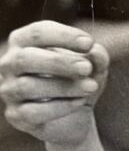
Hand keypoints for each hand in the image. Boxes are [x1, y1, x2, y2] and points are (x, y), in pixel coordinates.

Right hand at [0, 21, 108, 146]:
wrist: (74, 116)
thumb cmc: (79, 80)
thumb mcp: (94, 66)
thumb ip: (97, 56)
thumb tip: (95, 52)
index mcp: (24, 42)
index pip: (37, 33)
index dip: (63, 36)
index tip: (89, 43)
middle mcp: (10, 64)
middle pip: (26, 58)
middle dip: (59, 62)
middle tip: (87, 68)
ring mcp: (9, 90)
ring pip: (28, 86)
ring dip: (64, 86)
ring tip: (91, 87)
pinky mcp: (16, 115)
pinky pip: (33, 111)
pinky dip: (61, 106)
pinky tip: (80, 102)